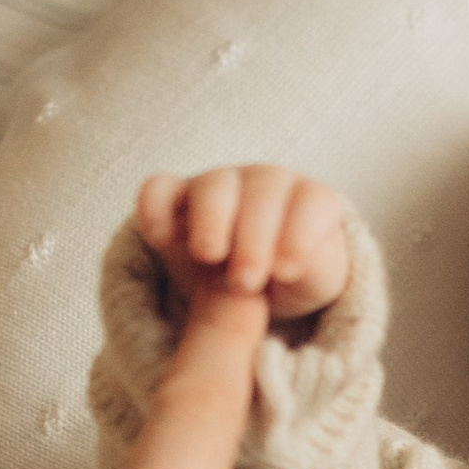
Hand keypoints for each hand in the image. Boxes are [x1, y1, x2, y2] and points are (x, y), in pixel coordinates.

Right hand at [136, 164, 348, 333]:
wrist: (253, 284)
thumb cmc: (292, 282)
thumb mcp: (312, 284)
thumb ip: (308, 272)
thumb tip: (276, 271)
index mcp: (308, 200)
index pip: (313, 202)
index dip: (301, 232)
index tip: (287, 272)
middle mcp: (265, 183)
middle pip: (263, 191)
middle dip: (254, 236)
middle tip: (246, 282)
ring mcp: (219, 186)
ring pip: (214, 186)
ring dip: (212, 220)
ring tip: (210, 256)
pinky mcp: (174, 198)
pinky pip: (159, 189)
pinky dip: (155, 207)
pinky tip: (160, 238)